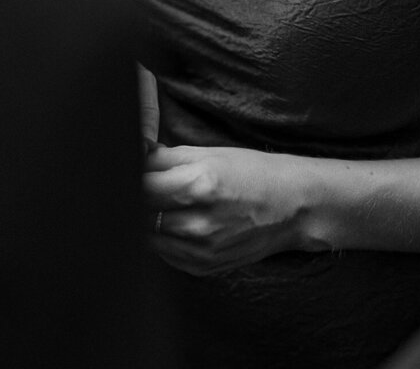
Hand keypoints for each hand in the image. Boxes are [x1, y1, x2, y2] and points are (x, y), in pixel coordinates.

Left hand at [144, 143, 311, 275]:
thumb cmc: (253, 173)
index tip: (125, 169)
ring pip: (149, 237)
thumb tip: (133, 152)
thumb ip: (165, 157)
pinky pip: (165, 255)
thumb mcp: (209, 154)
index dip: (129, 176)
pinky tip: (174, 222)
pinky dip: (162, 239)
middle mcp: (199, 222)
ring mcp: (202, 250)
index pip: (142, 186)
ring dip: (147, 220)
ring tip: (159, 204)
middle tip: (142, 186)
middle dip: (137, 198)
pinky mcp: (204, 268)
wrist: (293, 207)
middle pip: (141, 213)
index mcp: (200, 185)